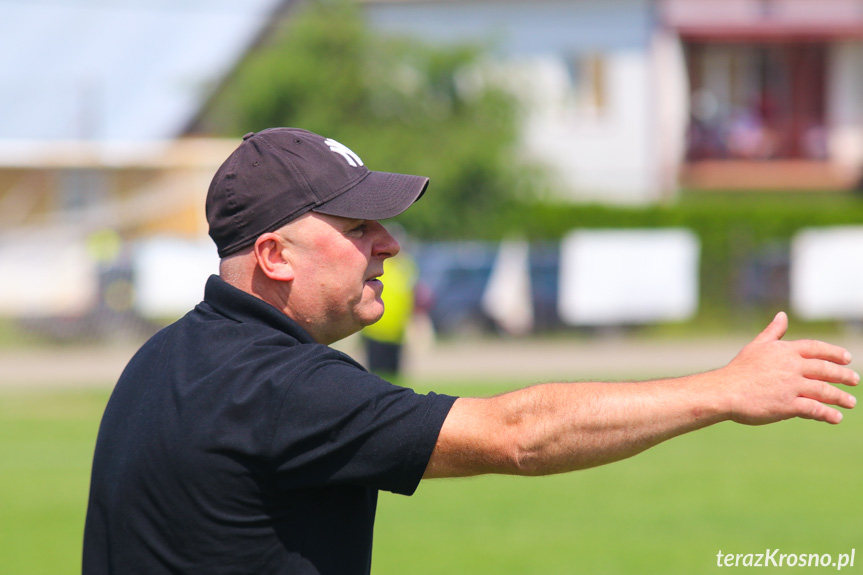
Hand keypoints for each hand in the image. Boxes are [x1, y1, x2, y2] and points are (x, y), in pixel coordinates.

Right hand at [718, 312, 857, 424]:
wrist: (724, 391)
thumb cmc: (738, 369)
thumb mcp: (757, 346)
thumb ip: (773, 332)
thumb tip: (782, 315)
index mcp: (785, 351)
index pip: (817, 348)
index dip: (834, 353)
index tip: (847, 359)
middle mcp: (792, 366)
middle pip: (826, 370)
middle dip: (843, 375)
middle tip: (854, 380)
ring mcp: (791, 386)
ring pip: (825, 390)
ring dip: (840, 397)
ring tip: (850, 402)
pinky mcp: (788, 405)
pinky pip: (814, 409)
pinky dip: (827, 414)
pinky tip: (835, 417)